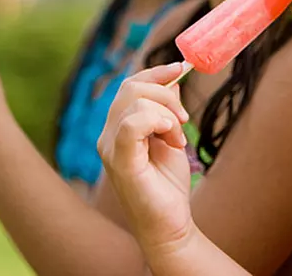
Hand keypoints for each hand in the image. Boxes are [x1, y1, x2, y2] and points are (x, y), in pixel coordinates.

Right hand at [98, 63, 195, 254]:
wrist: (169, 223)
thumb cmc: (167, 184)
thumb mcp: (170, 136)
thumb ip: (167, 109)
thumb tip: (173, 78)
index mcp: (117, 127)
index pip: (130, 85)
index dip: (156, 73)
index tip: (180, 69)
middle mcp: (107, 135)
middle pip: (132, 87)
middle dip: (166, 94)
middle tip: (184, 120)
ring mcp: (110, 148)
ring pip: (134, 101)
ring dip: (167, 113)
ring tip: (177, 139)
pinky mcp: (120, 161)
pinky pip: (132, 124)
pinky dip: (158, 121)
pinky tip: (171, 138)